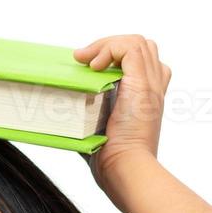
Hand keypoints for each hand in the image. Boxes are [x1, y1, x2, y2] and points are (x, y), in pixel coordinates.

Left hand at [72, 33, 171, 196]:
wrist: (126, 170)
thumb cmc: (112, 161)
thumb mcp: (97, 133)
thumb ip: (86, 119)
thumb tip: (58, 117)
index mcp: (148, 99)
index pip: (144, 64)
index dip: (118, 59)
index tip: (93, 68)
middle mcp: (153, 89)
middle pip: (143, 47)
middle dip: (112, 46)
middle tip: (88, 62)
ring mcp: (149, 85)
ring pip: (136, 42)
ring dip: (107, 45)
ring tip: (87, 61)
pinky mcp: (141, 85)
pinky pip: (129, 47)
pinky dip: (109, 49)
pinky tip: (93, 66)